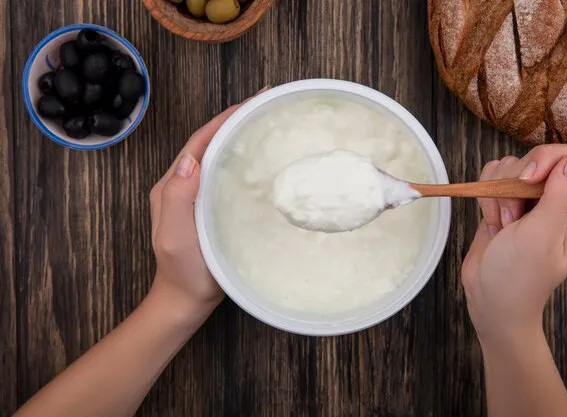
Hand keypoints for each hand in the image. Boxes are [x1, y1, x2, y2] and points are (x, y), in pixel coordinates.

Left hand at [149, 88, 267, 320]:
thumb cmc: (183, 270)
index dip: (223, 119)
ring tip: (267, 123)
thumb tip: (191, 159)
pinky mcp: (212, 206)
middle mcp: (183, 184)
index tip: (252, 102)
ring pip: (219, 156)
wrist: (187, 299)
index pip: (198, 142)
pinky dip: (243, 160)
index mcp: (171, 185)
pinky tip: (262, 159)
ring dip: (240, 136)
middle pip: (209, 143)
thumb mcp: (174, 235)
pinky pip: (227, 175)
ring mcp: (198, 195)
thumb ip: (176, 197)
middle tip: (266, 104)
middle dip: (235, 120)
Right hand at [461, 144, 566, 344]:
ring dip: (498, 193)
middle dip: (516, 183)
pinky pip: (492, 178)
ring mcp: (529, 202)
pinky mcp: (504, 203)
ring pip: (511, 167)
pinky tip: (491, 221)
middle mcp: (557, 202)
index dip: (550, 160)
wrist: (489, 300)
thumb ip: (561, 196)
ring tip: (503, 224)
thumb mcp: (542, 237)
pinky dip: (486, 196)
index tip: (528, 179)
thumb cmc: (519, 277)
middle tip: (514, 217)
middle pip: (539, 159)